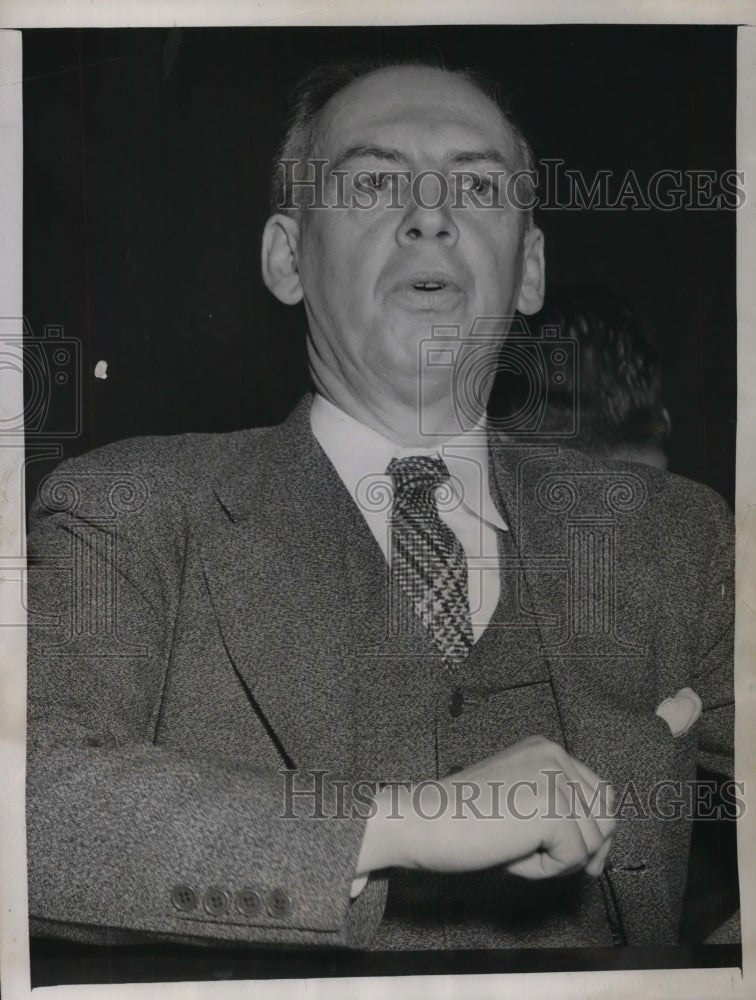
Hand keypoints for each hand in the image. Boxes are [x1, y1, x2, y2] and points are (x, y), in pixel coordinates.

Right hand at [355, 736, 614, 881]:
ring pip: (593, 841)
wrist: (425, 821)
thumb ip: (556, 812)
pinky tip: (512, 856)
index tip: (573, 857)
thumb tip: (598, 850)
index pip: (598, 793)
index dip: (592, 831)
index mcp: (545, 750)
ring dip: (559, 860)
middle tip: (552, 863)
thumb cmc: (463, 822)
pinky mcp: (552, 807)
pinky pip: (574, 858)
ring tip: (516, 852)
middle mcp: (555, 755)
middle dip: (587, 848)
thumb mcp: (519, 805)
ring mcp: (555, 778)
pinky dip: (546, 870)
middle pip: (606, 815)